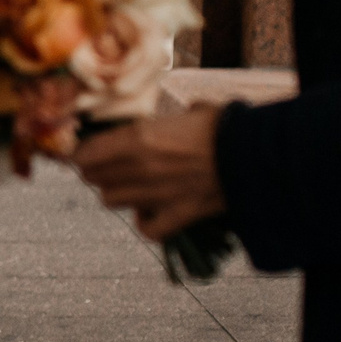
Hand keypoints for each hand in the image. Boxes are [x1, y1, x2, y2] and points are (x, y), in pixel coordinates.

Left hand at [71, 105, 227, 239]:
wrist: (257, 154)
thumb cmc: (226, 126)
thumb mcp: (192, 111)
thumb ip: (172, 120)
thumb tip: (183, 116)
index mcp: (139, 138)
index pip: (86, 153)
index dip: (82, 154)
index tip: (85, 153)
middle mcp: (140, 167)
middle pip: (94, 178)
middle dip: (97, 172)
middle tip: (110, 167)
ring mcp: (157, 194)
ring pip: (110, 201)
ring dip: (117, 193)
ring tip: (131, 186)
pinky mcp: (179, 215)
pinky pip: (147, 229)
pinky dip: (146, 223)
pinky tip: (151, 213)